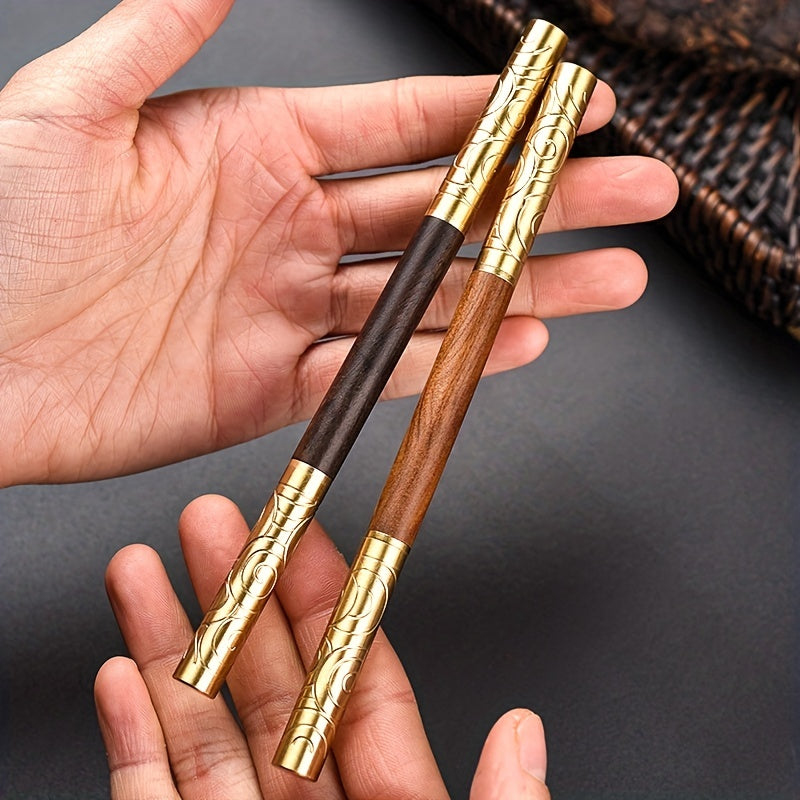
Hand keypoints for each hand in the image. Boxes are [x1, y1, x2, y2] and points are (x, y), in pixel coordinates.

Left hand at [0, 0, 676, 485]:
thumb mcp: (69, 109)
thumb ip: (156, 33)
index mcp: (253, 150)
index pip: (401, 126)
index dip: (492, 117)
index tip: (569, 108)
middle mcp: (288, 229)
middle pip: (443, 211)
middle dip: (544, 201)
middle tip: (633, 193)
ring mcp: (291, 312)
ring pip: (433, 296)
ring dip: (527, 283)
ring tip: (613, 277)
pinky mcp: (279, 386)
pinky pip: (385, 370)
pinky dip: (455, 357)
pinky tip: (521, 337)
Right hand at [95, 494, 551, 798]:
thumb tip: (523, 729)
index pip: (356, 680)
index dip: (325, 600)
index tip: (303, 533)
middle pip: (269, 685)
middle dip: (239, 593)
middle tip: (216, 520)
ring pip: (200, 730)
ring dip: (172, 643)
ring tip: (144, 570)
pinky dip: (131, 738)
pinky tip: (125, 671)